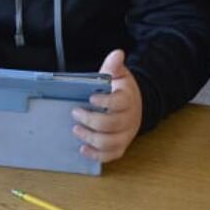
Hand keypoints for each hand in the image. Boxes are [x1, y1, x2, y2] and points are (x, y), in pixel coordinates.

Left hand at [72, 49, 142, 163]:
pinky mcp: (121, 146)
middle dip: (91, 120)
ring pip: (110, 142)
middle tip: (75, 112)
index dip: (105, 101)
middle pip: (112, 124)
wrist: (134, 105)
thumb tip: (117, 53)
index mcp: (129, 100)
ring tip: (76, 129)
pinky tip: (83, 149)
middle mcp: (130, 119)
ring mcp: (126, 135)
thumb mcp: (118, 74)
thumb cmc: (121, 90)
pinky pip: (111, 155)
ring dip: (91, 137)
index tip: (90, 98)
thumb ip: (114, 66)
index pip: (120, 103)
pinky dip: (97, 155)